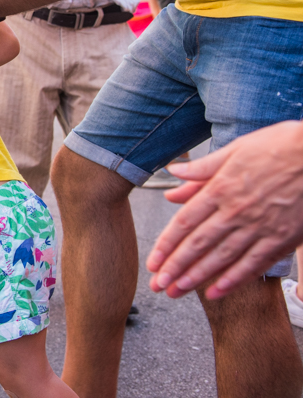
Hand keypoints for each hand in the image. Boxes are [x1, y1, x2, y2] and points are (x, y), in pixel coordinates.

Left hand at [145, 121, 302, 299]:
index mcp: (221, 188)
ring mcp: (261, 227)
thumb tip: (174, 173)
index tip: (153, 261)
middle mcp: (237, 211)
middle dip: (175, 267)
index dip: (166, 244)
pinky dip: (234, 280)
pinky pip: (254, 264)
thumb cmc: (279, 145)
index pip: (185, 222)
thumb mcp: (235, 149)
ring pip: (222, 258)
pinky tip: (216, 292)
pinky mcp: (284, 238)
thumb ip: (203, 168)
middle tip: (157, 285)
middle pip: (198, 244)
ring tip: (177, 291)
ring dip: (197, 276)